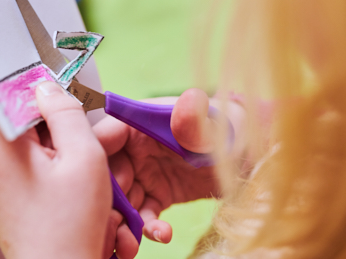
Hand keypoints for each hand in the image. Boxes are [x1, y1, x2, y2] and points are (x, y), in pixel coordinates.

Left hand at [0, 81, 110, 258]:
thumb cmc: (71, 223)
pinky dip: (44, 166)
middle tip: (86, 144)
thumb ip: (66, 111)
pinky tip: (64, 183)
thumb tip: (48, 85)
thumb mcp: (82, 157)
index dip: (49, 96)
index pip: (17, 96)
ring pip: (23, 142)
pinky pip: (18, 163)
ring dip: (53, 148)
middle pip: (21, 120)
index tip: (74, 102)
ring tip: (76, 171)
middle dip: (55, 127)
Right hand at [95, 89, 243, 248]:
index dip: (94, 159)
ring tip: (132, 241)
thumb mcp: (214, 127)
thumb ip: (197, 120)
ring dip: (122, 222)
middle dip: (107, 199)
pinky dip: (146, 229)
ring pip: (120, 199)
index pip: (104, 137)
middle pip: (106, 174)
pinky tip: (162, 234)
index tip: (94, 184)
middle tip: (115, 222)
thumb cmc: (231, 130)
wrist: (250, 157)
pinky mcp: (157, 195)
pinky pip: (142, 214)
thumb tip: (186, 103)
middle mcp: (136, 148)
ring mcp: (144, 173)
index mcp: (139, 123)